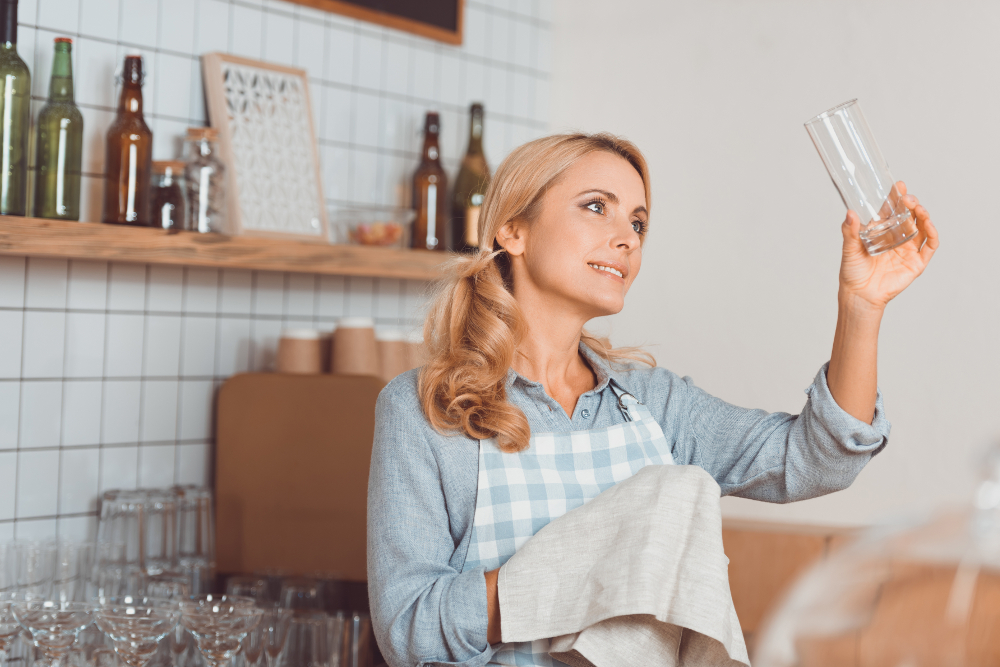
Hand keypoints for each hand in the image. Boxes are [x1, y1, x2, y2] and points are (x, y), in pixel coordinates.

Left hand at [838, 181, 938, 310]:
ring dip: (923, 215)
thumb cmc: (853, 272)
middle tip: (907, 197)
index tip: (898, 185)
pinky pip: (929, 245)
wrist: (860, 295)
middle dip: (911, 203)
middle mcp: (897, 238)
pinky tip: (927, 224)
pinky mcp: (916, 262)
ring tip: (917, 207)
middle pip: (910, 216)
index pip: (892, 210)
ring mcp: (908, 249)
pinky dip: (931, 233)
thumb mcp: (849, 249)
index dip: (897, 197)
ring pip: (922, 227)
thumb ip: (850, 232)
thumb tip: (849, 213)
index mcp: (882, 232)